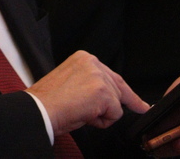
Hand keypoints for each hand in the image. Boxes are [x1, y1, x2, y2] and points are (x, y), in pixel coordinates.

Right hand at [28, 50, 147, 134]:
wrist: (40, 108)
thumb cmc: (49, 101)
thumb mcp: (71, 82)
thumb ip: (90, 82)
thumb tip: (108, 98)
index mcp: (83, 58)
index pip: (112, 76)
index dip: (125, 93)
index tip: (139, 103)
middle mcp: (93, 62)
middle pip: (119, 89)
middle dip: (115, 105)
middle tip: (112, 110)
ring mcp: (99, 76)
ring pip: (117, 103)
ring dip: (101, 114)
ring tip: (80, 111)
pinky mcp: (103, 92)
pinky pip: (115, 114)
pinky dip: (102, 121)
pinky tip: (85, 115)